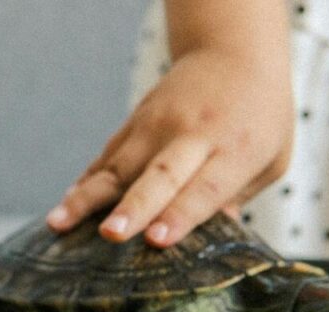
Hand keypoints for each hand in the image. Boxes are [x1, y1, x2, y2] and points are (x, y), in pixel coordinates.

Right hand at [47, 48, 292, 246]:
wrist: (233, 52)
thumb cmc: (260, 117)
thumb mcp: (271, 160)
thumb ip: (239, 199)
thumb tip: (209, 243)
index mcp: (236, 150)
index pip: (204, 188)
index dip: (179, 215)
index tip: (155, 240)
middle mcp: (192, 137)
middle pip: (159, 176)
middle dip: (134, 208)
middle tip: (111, 234)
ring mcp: (157, 127)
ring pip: (118, 167)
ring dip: (86, 198)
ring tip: (57, 223)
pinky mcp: (134, 123)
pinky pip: (106, 158)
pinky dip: (85, 182)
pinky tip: (64, 205)